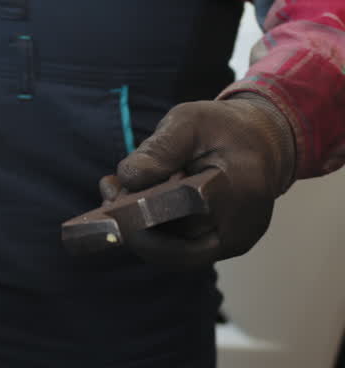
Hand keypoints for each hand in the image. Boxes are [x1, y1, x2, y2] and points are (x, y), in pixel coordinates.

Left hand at [98, 95, 295, 268]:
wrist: (262, 145)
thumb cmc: (226, 130)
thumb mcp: (191, 120)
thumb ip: (160, 148)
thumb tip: (129, 178)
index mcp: (241, 189)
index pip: (186, 211)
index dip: (145, 209)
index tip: (115, 191)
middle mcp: (240, 228)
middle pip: (174, 241)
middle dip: (133, 222)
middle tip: (109, 191)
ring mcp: (231, 243)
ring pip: (172, 251)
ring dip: (137, 227)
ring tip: (114, 191)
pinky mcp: (219, 247)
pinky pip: (178, 247)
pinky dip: (151, 229)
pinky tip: (130, 199)